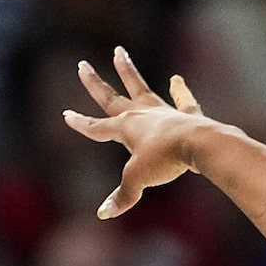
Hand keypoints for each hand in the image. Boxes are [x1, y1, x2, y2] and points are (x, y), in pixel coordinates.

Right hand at [64, 47, 210, 219]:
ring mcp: (162, 112)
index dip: (81, 124)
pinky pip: (182, 100)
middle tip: (82, 65)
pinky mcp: (185, 115)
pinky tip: (177, 79)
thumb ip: (122, 196)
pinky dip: (179, 91)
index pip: (96, 127)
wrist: (199, 144)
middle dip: (95, 83)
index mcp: (124, 128)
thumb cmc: (166, 160)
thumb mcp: (139, 179)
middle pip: (112, 97)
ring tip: (120, 52)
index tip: (66, 114)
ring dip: (128, 71)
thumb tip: (103, 214)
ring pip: (141, 87)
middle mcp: (140, 114)